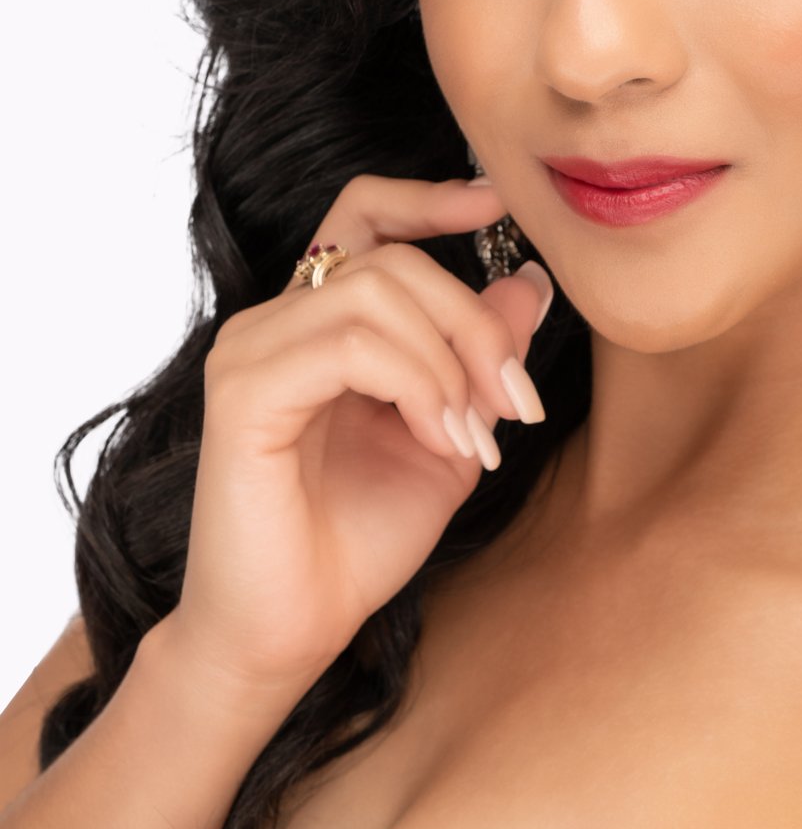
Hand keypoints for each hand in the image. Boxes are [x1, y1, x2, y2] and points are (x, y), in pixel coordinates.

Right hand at [168, 172, 552, 705]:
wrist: (293, 630)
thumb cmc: (358, 541)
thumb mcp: (451, 435)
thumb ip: (484, 359)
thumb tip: (531, 281)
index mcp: (318, 323)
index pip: (364, 214)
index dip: (431, 198)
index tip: (501, 206)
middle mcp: (275, 323)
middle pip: (395, 261)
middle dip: (476, 324)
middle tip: (515, 403)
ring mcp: (251, 351)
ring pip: (376, 294)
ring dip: (451, 362)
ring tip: (472, 437)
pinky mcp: (242, 391)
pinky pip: (350, 345)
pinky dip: (416, 384)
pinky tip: (438, 438)